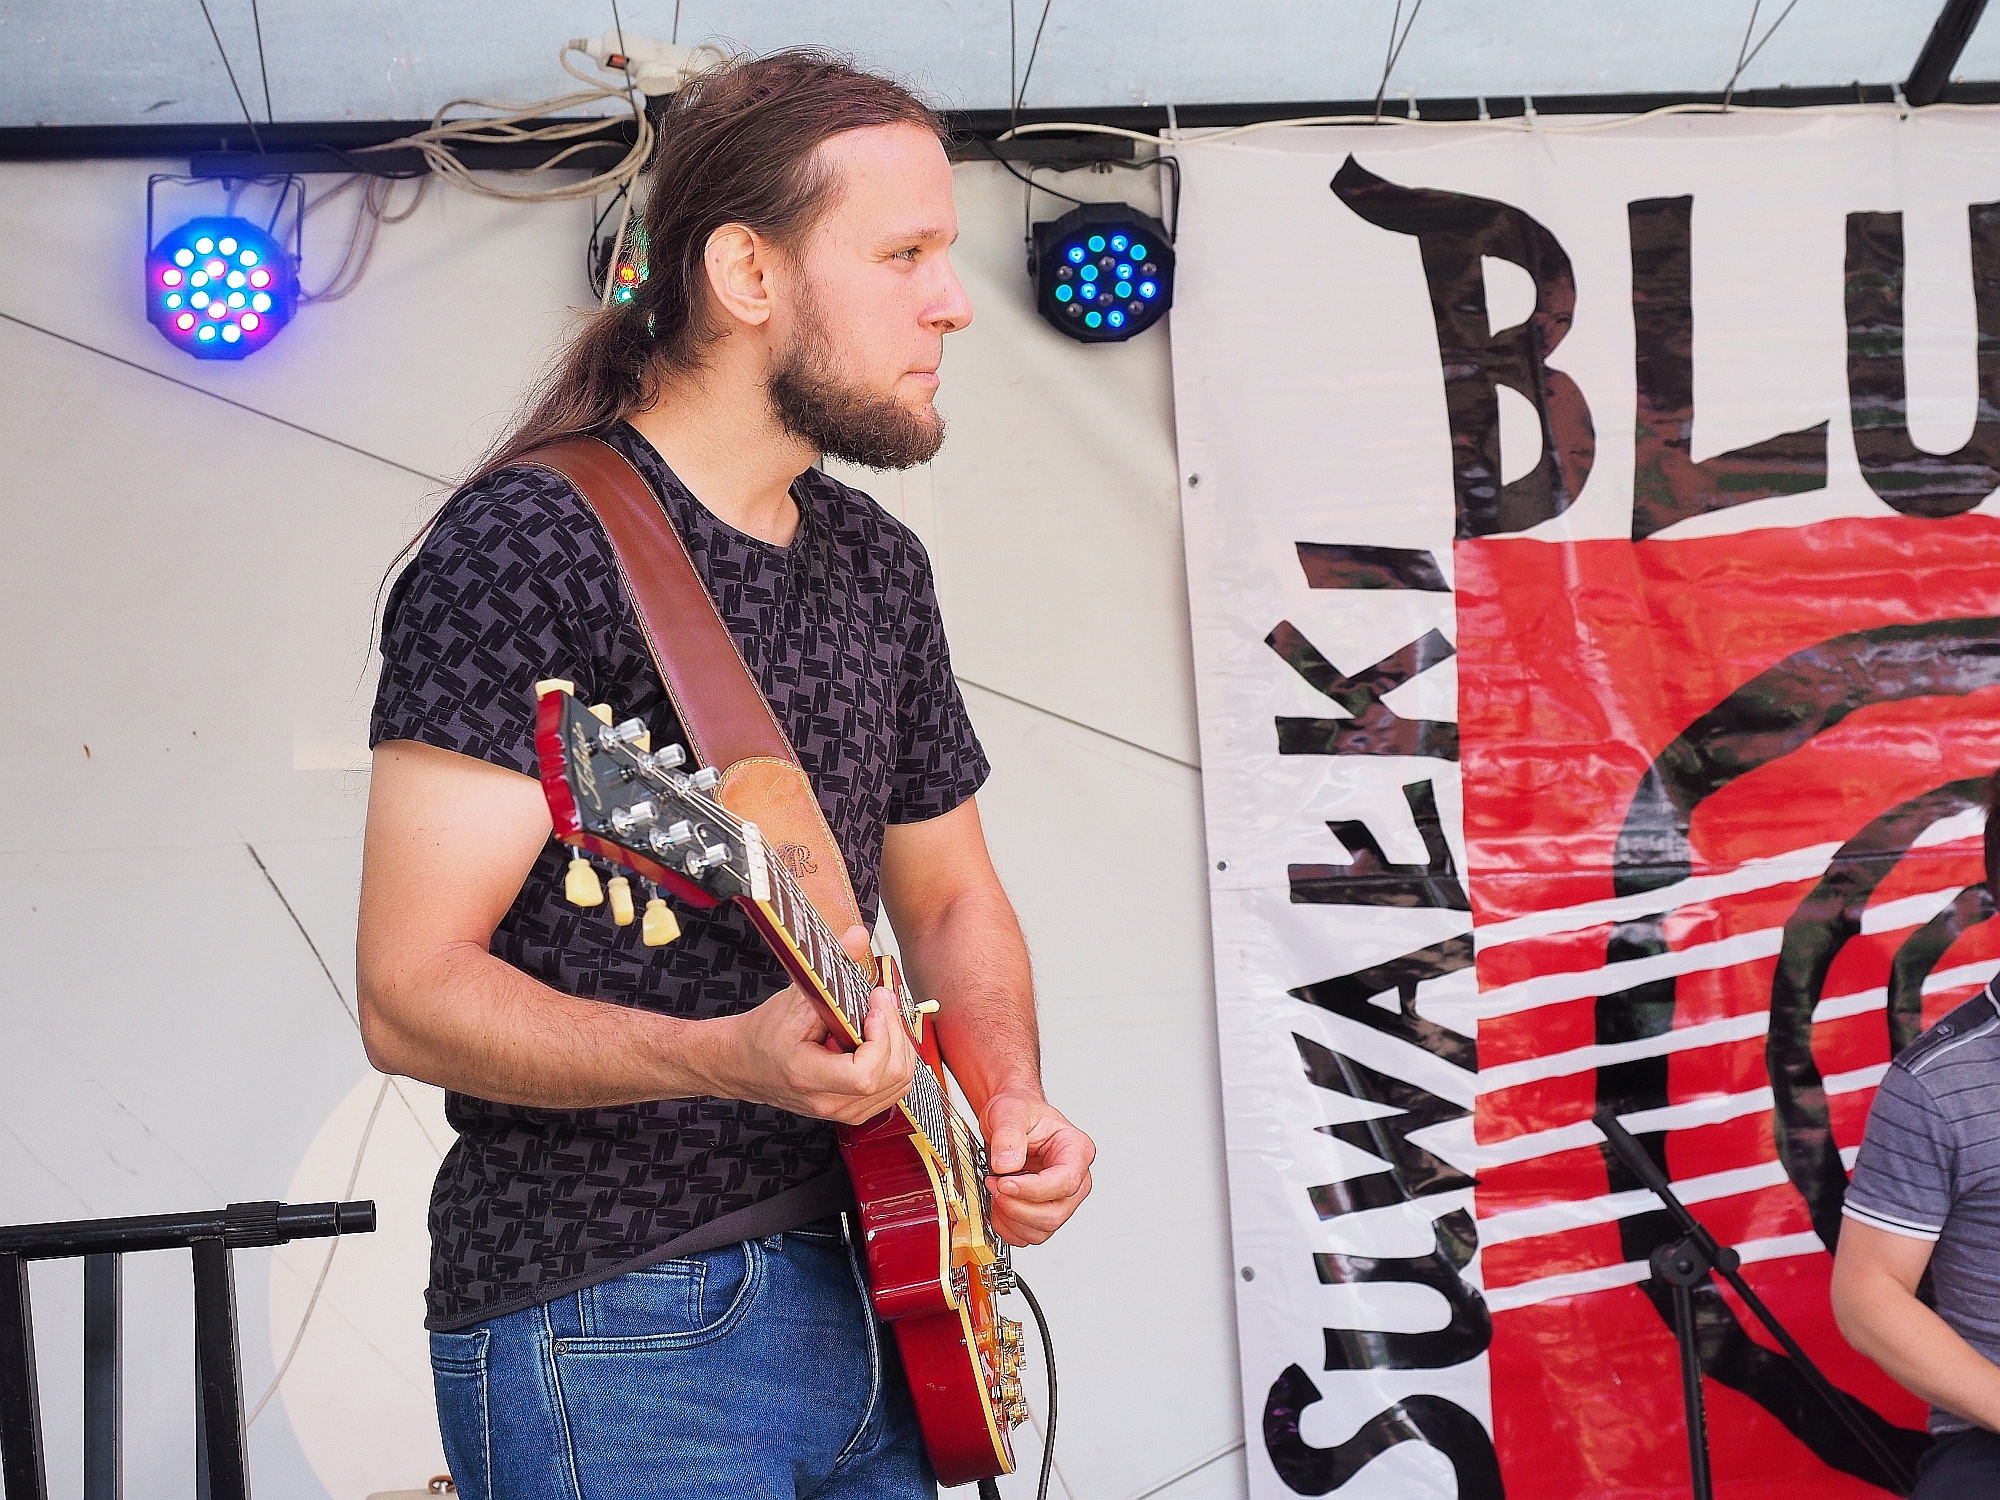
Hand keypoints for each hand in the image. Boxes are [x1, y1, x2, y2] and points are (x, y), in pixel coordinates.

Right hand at [710, 926, 915, 1124]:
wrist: (744, 1063)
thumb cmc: (763, 1034)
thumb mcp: (795, 996)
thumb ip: (832, 967)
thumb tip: (859, 937)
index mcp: (807, 1076)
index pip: (864, 1075)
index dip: (881, 1040)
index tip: (874, 1008)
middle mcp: (827, 1101)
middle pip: (890, 1077)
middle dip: (895, 1032)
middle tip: (882, 1001)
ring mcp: (842, 1111)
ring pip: (899, 1085)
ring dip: (899, 1044)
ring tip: (882, 1015)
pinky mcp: (853, 1110)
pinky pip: (893, 1089)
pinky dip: (895, 1059)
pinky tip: (881, 1036)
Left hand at [981, 1091, 1094, 1245]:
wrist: (1010, 1121)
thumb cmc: (1019, 1113)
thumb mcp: (1010, 1111)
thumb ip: (1008, 1134)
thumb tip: (1006, 1164)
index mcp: (1076, 1150)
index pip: (1065, 1182)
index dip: (1033, 1189)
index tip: (1004, 1182)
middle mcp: (1075, 1179)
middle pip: (1055, 1213)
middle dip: (1017, 1206)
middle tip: (994, 1184)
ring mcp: (1061, 1200)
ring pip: (1042, 1229)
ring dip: (1011, 1218)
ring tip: (995, 1191)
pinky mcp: (1044, 1213)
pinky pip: (1029, 1235)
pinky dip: (1008, 1227)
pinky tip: (999, 1206)